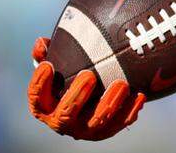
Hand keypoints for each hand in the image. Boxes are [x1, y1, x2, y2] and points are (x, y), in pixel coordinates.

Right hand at [27, 37, 145, 139]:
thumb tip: (41, 42)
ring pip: (96, 122)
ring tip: (121, 84)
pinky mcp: (104, 131)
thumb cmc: (67, 77)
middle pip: (66, 114)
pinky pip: (118, 124)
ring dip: (109, 103)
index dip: (40, 83)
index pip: (36, 97)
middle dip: (77, 95)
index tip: (49, 65)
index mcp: (45, 106)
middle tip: (89, 75)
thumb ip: (46, 54)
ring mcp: (84, 129)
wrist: (88, 100)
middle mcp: (61, 121)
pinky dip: (129, 111)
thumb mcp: (56, 66)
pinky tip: (139, 95)